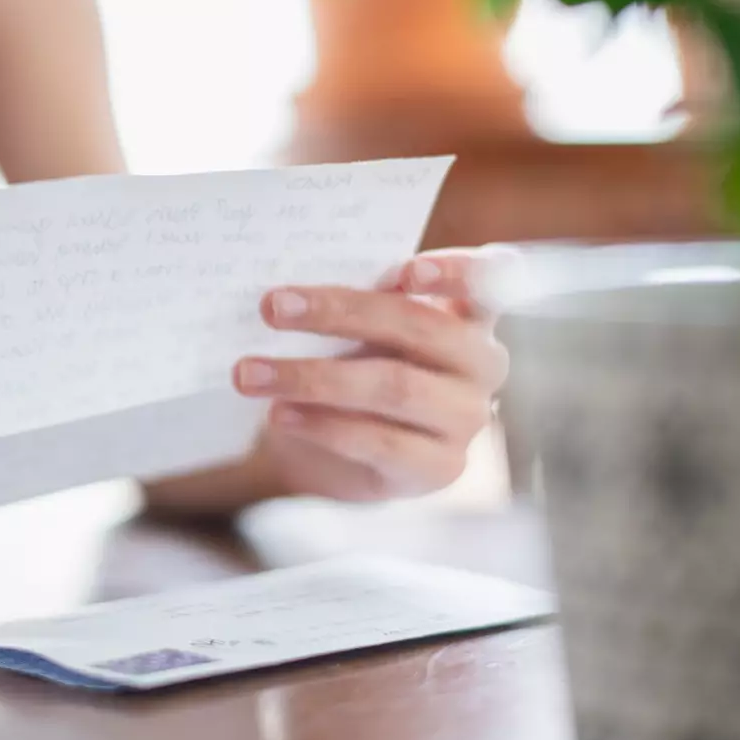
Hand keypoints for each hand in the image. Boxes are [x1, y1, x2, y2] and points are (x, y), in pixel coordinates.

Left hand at [232, 249, 510, 501]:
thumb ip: (351, 303)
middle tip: (271, 307)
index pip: (488, 282)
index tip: (406, 272)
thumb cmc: (348, 363)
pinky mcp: (439, 467)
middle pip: (420, 328)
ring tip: (251, 373)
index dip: (456, 273)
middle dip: (340, 313)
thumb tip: (293, 290)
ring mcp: (467, 418)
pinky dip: (322, 425)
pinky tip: (279, 414)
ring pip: (394, 387)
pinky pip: (379, 442)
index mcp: (470, 313)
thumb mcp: (354, 329)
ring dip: (313, 377)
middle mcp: (481, 364)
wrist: (333, 447)